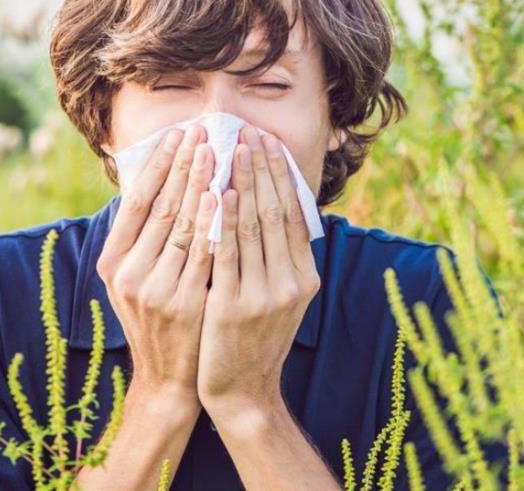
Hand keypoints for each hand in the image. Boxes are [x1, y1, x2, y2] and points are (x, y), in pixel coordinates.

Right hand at [96, 123, 215, 409]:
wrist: (170, 378)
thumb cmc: (159, 318)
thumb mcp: (137, 278)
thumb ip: (144, 237)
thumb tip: (159, 179)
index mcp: (113, 262)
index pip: (137, 201)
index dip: (159, 165)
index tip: (178, 133)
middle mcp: (128, 273)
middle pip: (161, 206)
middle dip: (183, 165)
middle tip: (203, 131)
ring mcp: (155, 289)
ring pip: (183, 225)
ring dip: (201, 184)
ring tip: (217, 151)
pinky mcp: (184, 303)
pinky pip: (203, 253)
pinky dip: (215, 222)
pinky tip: (225, 196)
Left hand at [197, 125, 320, 424]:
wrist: (242, 391)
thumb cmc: (254, 338)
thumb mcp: (279, 298)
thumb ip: (279, 258)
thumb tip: (273, 207)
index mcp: (304, 277)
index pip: (294, 214)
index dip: (281, 175)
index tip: (268, 142)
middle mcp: (291, 283)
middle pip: (276, 212)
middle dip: (262, 168)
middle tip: (249, 132)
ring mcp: (264, 295)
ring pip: (253, 227)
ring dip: (242, 183)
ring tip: (231, 149)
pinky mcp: (234, 305)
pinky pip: (228, 253)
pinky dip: (225, 219)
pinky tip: (218, 193)